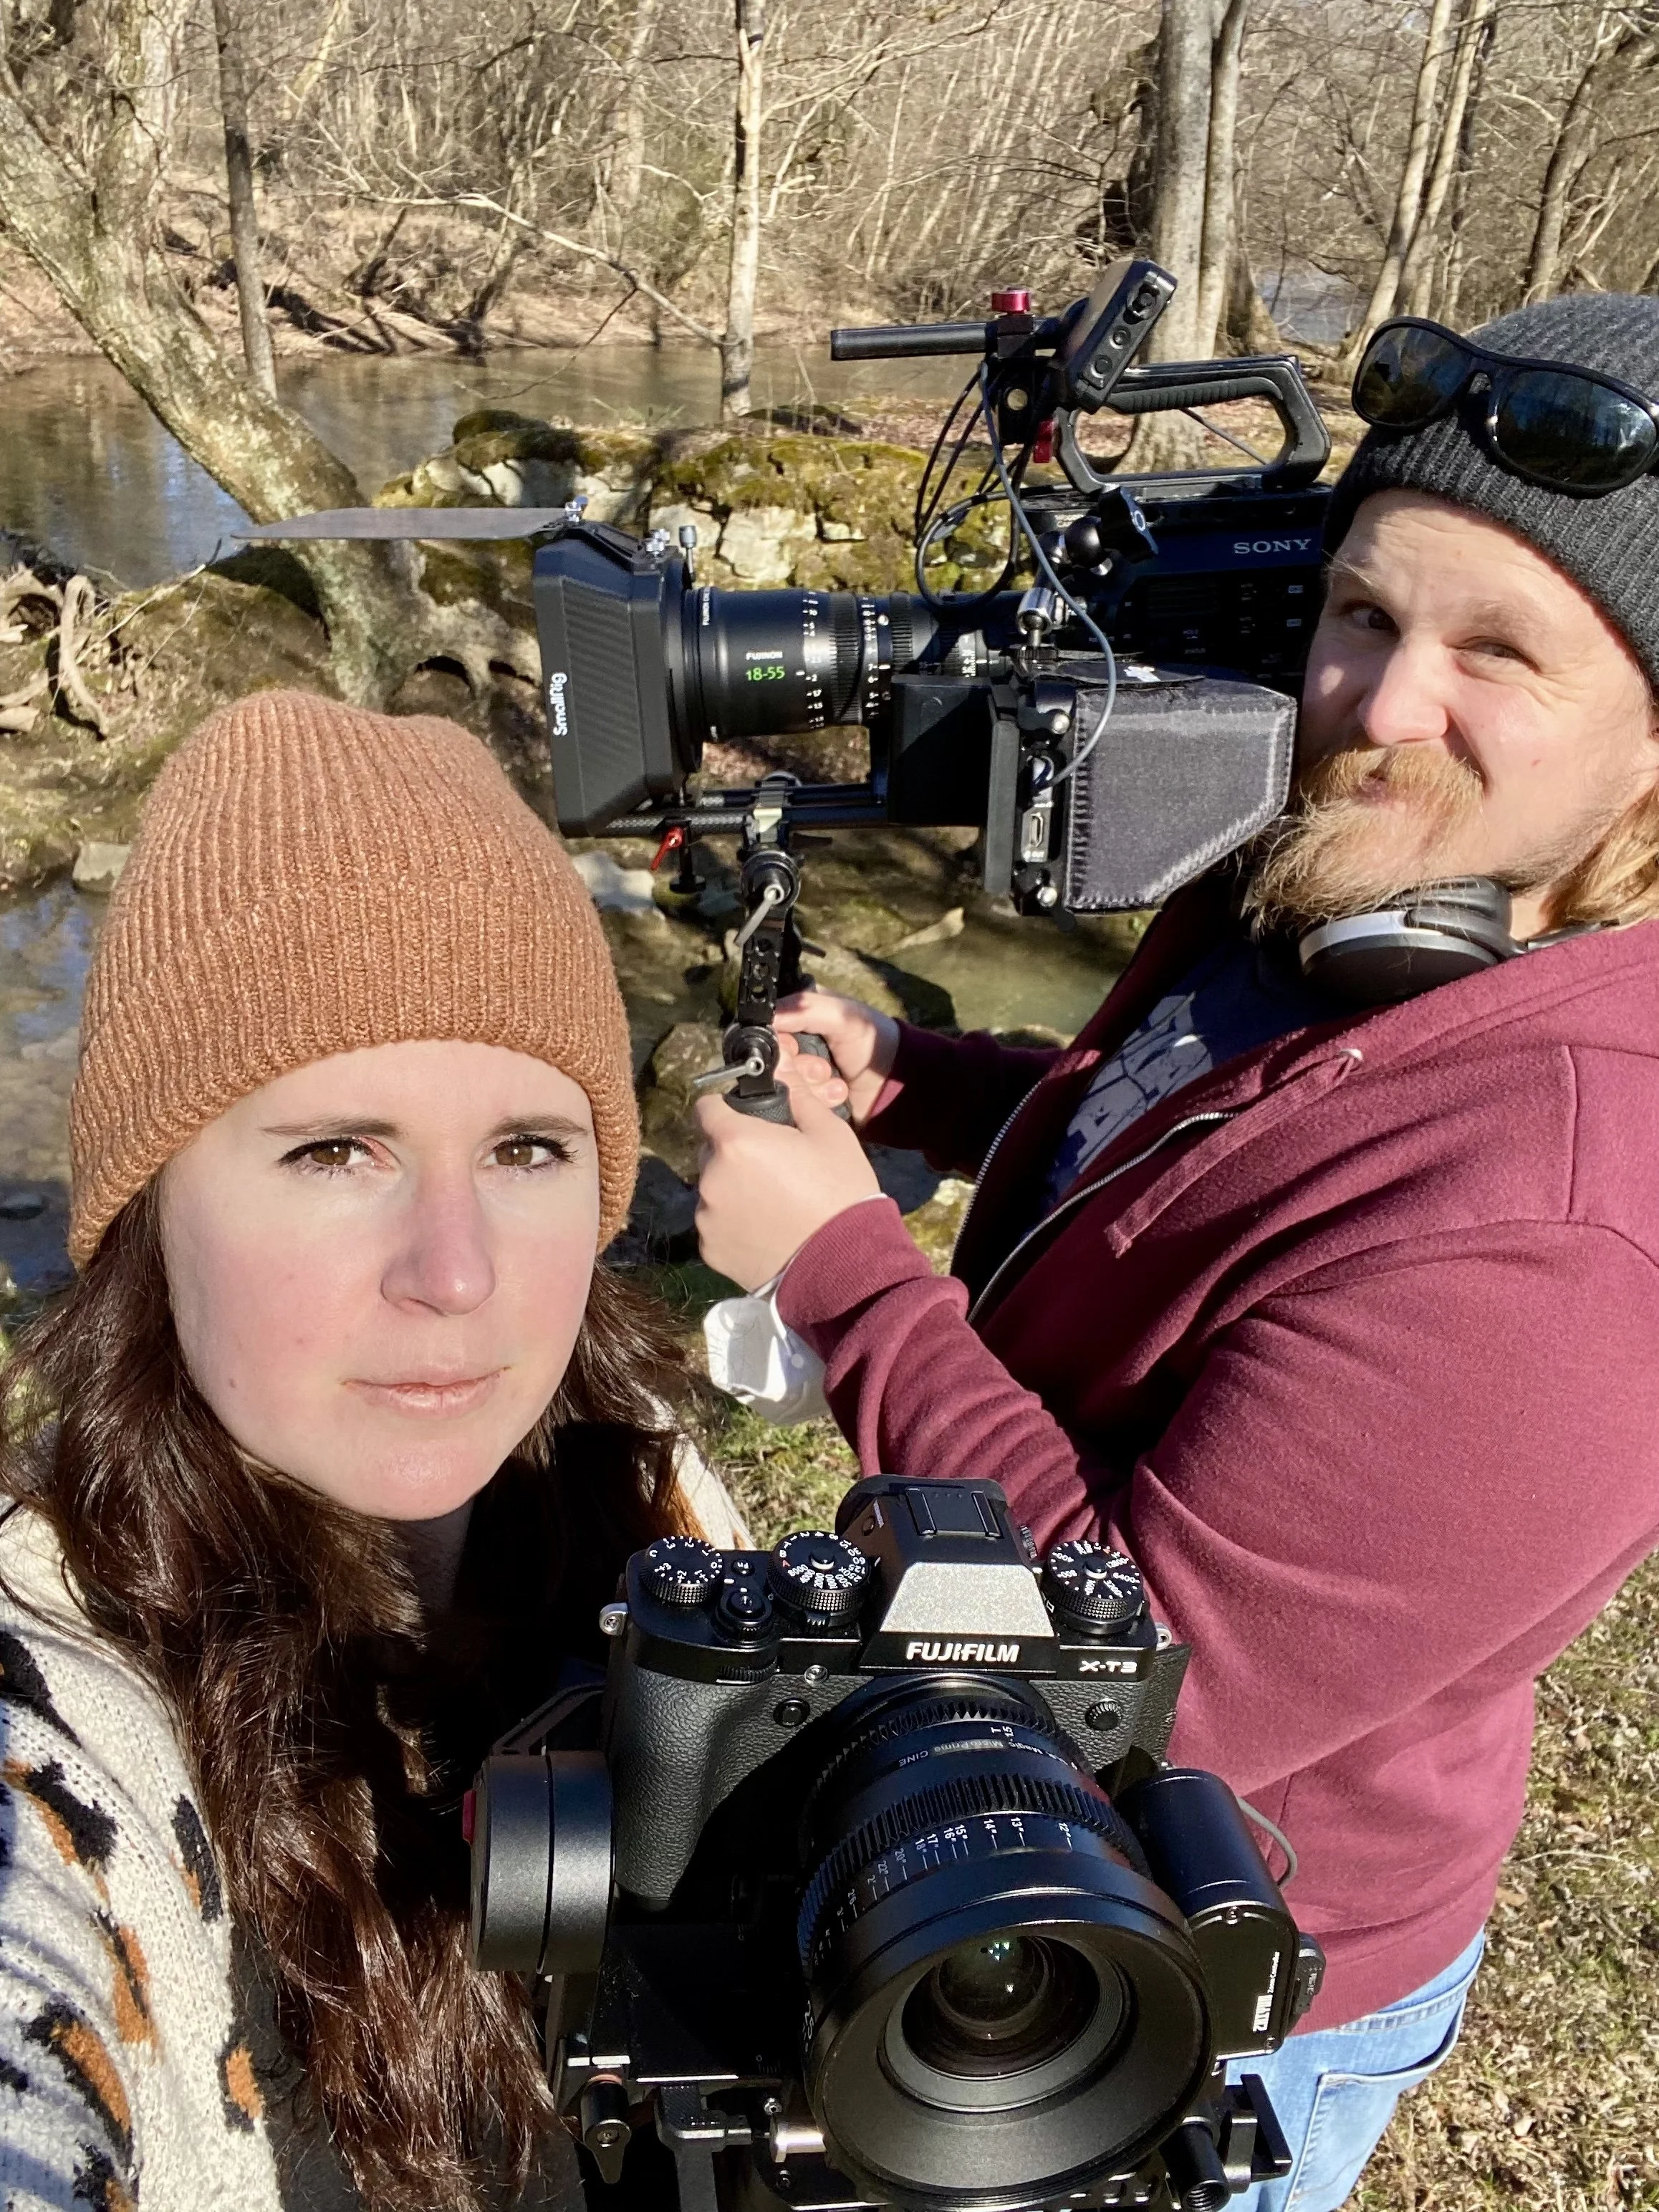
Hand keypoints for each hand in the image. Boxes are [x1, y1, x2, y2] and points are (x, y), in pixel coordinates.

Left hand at [694, 1053, 881, 1290]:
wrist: (844, 1266)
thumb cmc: (840, 1193)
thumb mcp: (830, 1134)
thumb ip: (797, 1097)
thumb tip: (781, 1071)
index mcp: (735, 1141)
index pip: (706, 1107)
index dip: (726, 1108)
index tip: (746, 1119)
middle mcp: (710, 1177)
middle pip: (710, 1150)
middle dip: (733, 1151)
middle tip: (772, 1166)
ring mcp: (706, 1217)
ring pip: (712, 1188)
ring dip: (731, 1188)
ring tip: (773, 1203)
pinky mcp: (709, 1250)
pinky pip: (715, 1224)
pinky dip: (732, 1223)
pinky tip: (766, 1229)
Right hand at [774, 991, 898, 1129]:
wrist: (894, 1084)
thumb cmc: (873, 1041)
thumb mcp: (842, 1016)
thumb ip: (806, 1009)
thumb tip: (769, 1017)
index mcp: (796, 1018)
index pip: (766, 1030)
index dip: (778, 1042)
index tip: (796, 1047)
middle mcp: (793, 1046)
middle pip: (772, 1061)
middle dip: (798, 1067)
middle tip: (822, 1067)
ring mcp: (797, 1075)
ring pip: (781, 1085)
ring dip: (809, 1086)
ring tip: (832, 1079)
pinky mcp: (804, 1100)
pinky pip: (794, 1106)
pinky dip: (816, 1101)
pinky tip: (836, 1094)